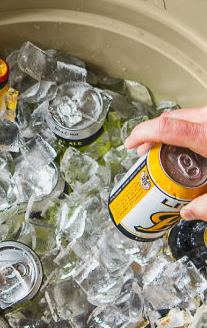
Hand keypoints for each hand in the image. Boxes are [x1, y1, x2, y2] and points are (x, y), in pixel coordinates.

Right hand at [124, 105, 206, 220]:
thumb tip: (189, 212)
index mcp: (206, 135)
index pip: (164, 127)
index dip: (140, 134)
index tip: (130, 144)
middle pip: (169, 119)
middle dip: (151, 135)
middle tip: (143, 152)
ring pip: (182, 115)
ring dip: (168, 130)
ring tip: (163, 149)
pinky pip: (195, 117)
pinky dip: (184, 127)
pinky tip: (185, 144)